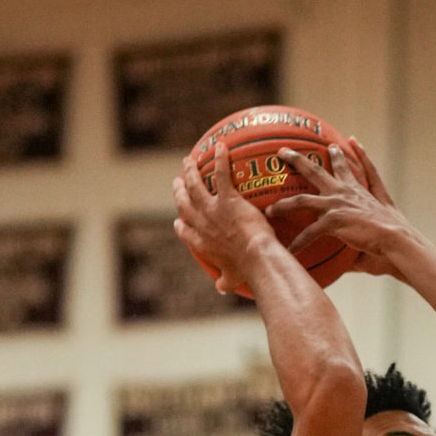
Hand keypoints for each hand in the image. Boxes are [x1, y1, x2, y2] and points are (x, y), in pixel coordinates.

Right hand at [174, 146, 279, 293]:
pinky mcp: (228, 199)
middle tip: (178, 182)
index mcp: (201, 244)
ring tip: (189, 161)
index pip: (185, 232)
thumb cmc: (247, 270)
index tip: (178, 219)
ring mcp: (212, 210)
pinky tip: (220, 146)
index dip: (181, 224)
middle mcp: (202, 224)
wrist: (257, 258)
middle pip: (184, 203)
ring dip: (191, 171)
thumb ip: (225, 281)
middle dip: (179, 191)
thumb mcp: (232, 278)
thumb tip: (221, 288)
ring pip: (195, 185)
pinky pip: (222, 174)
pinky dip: (220, 159)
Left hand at [266, 138, 408, 276]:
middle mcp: (345, 192)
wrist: (398, 240)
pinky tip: (291, 251)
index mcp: (359, 191)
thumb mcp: (380, 230)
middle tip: (283, 151)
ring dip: (283, 204)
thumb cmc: (392, 238)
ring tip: (269, 209)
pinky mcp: (334, 220)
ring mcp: (337, 204)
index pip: (350, 167)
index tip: (339, 144)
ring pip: (302, 199)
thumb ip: (362, 235)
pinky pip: (310, 232)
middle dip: (298, 159)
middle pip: (316, 171)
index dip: (346, 154)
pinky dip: (300, 243)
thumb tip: (352, 257)